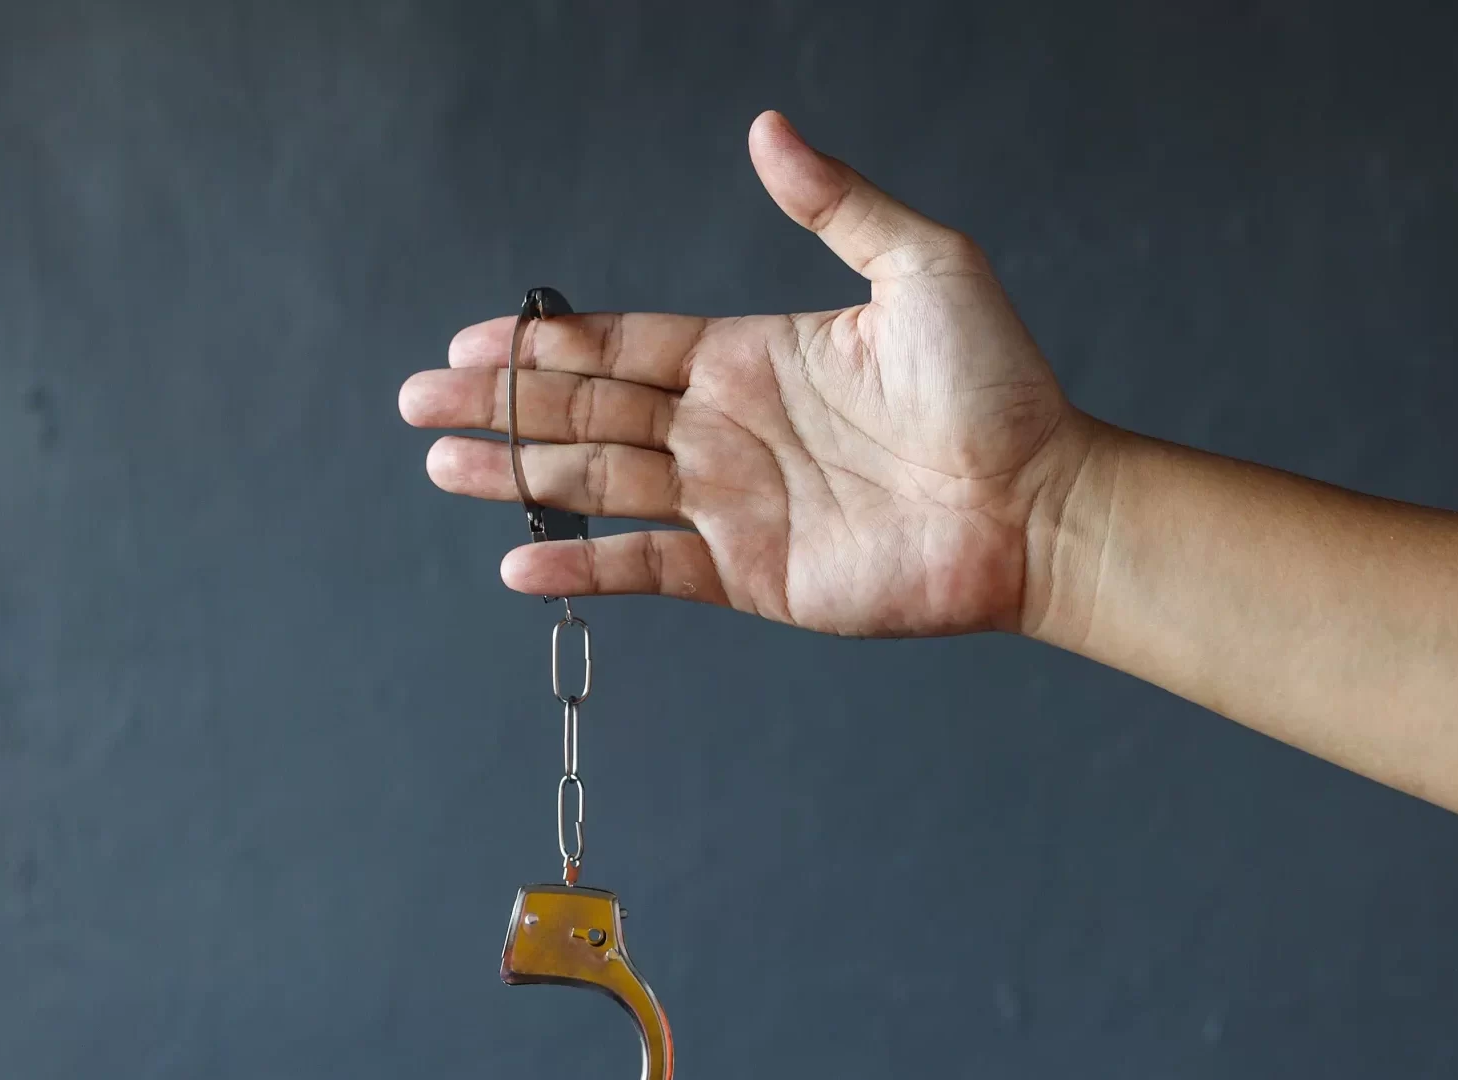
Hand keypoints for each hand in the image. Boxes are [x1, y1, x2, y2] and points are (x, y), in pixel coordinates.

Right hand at [399, 111, 1095, 637]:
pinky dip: (583, 566)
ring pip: (600, 483)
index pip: (624, 344)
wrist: (1040, 504)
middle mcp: (730, 428)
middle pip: (590, 410)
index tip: (472, 337)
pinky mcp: (753, 573)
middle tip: (416, 400)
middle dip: (503, 402)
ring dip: (517, 472)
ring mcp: (736, 504)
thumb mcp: (923, 268)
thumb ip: (837, 204)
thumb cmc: (1000, 388)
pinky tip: (519, 562)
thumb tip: (768, 128)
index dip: (546, 340)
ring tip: (440, 463)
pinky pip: (650, 567)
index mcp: (753, 355)